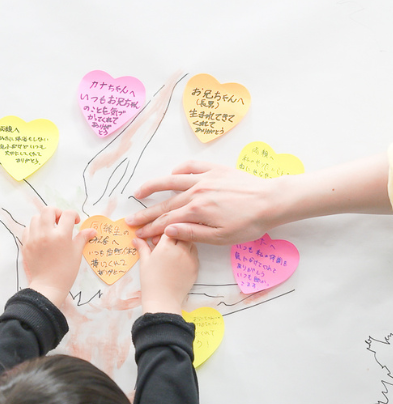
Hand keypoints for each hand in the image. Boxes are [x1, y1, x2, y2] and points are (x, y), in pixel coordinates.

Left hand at [21, 208, 96, 307]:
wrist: (48, 285)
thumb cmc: (66, 271)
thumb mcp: (76, 253)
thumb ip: (82, 238)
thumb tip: (92, 230)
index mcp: (61, 235)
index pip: (68, 214)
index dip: (74, 216)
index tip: (75, 223)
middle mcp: (46, 234)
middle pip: (48, 210)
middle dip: (57, 213)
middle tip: (61, 222)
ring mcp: (34, 238)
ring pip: (36, 218)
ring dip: (44, 220)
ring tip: (50, 229)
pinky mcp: (26, 244)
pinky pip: (28, 229)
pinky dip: (34, 229)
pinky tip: (41, 236)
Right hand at [126, 161, 276, 243]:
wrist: (272, 200)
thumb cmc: (250, 223)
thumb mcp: (222, 237)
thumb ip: (192, 233)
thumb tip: (168, 230)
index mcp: (197, 210)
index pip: (167, 221)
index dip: (151, 229)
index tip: (139, 234)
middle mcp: (197, 192)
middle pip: (165, 204)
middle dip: (146, 213)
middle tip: (130, 220)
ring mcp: (205, 179)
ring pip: (172, 181)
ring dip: (154, 186)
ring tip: (139, 192)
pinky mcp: (216, 170)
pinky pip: (193, 166)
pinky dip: (181, 170)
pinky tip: (173, 174)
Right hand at [133, 235, 197, 315]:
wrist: (163, 299)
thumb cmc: (151, 281)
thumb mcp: (144, 262)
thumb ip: (142, 248)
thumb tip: (136, 239)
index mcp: (166, 246)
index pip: (169, 229)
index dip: (162, 231)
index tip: (157, 238)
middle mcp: (181, 249)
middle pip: (181, 233)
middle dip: (174, 235)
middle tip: (164, 243)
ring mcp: (190, 258)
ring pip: (190, 242)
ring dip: (183, 242)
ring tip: (173, 251)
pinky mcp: (196, 267)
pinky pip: (194, 254)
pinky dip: (188, 253)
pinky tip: (179, 260)